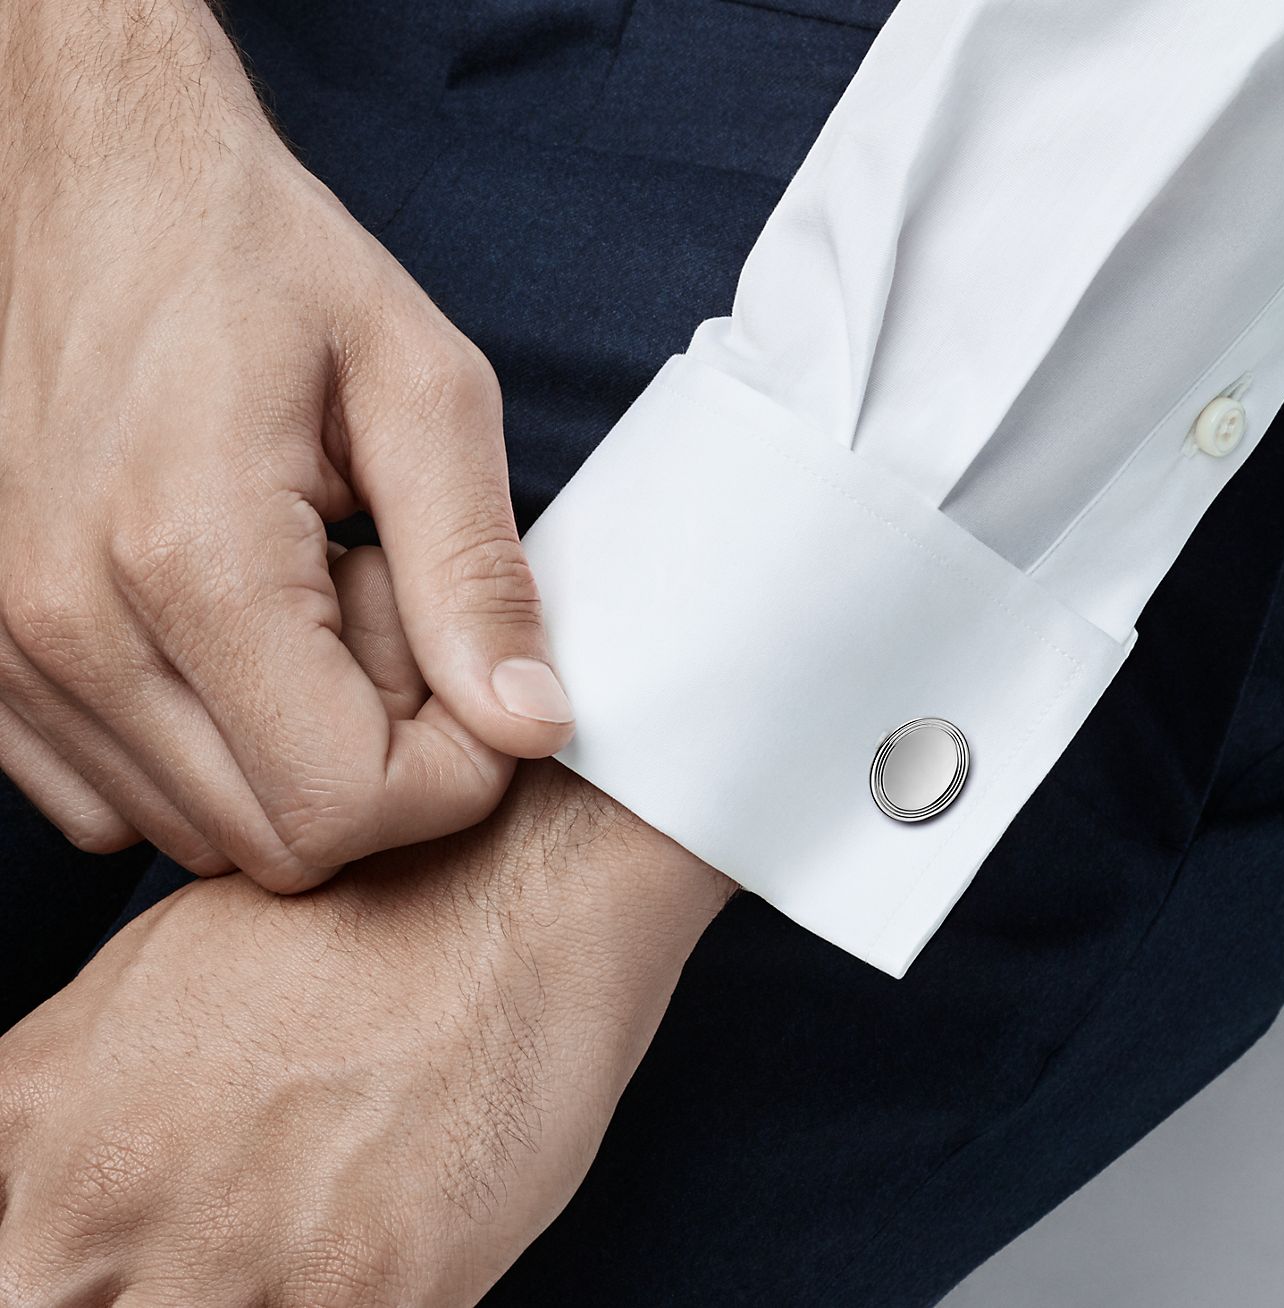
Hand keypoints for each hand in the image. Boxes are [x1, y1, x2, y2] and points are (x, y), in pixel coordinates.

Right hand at [0, 0, 573, 891]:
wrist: (92, 185)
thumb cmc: (262, 266)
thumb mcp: (417, 391)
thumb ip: (475, 574)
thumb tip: (528, 723)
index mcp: (192, 558)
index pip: (342, 804)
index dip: (448, 778)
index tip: (478, 689)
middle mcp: (72, 628)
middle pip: (275, 841)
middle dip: (377, 771)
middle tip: (393, 630)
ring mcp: (9, 653)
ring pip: (200, 831)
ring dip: (291, 758)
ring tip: (312, 616)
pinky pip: (116, 800)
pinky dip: (207, 758)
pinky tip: (238, 644)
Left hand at [0, 758, 729, 1306]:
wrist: (521, 890)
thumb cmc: (378, 904)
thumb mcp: (170, 961)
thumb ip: (84, 1087)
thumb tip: (66, 1164)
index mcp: (44, 1106)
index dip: (41, 1269)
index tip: (96, 1265)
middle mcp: (102, 1193)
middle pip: (30, 1305)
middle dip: (102, 1296)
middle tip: (192, 1257)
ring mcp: (224, 1257)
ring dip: (221, 1305)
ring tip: (287, 1248)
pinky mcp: (360, 1298)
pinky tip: (357, 1269)